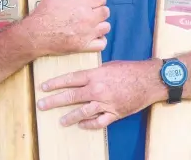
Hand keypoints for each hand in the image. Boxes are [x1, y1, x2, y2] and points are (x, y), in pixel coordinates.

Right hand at [22, 0, 109, 55]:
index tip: (90, 0)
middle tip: (89, 11)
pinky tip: (93, 35)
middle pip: (106, 12)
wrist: (36, 34)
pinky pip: (102, 44)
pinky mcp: (84, 46)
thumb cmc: (45, 12)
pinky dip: (100, 39)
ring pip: (106, 27)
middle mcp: (88, 18)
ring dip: (100, 24)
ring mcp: (88, 33)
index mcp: (83, 3)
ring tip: (91, 23)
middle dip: (99, 9)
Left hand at [37, 59, 164, 128]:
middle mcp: (98, 89)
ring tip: (60, 121)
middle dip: (54, 101)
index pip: (70, 78)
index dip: (55, 83)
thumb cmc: (130, 69)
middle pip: (72, 95)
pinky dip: (88, 124)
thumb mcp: (109, 66)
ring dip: (69, 117)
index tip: (43, 87)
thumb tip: (83, 77)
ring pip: (82, 112)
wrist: (148, 80)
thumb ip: (95, 72)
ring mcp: (106, 102)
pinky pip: (98, 122)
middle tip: (41, 105)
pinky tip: (81, 125)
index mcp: (96, 74)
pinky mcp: (115, 113)